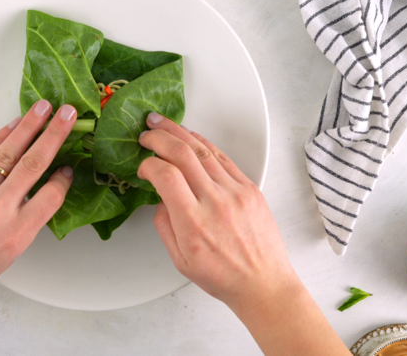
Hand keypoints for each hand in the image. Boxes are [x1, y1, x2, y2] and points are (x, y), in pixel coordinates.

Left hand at [0, 100, 77, 346]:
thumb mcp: (11, 252)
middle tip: (68, 113)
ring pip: (7, 152)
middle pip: (33, 164)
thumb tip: (44, 189)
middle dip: (54, 134)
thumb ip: (29, 219)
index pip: (51, 195)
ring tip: (43, 108)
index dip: (64, 178)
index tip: (71, 165)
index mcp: (17, 233)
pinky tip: (13, 125)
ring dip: (28, 126)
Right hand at [137, 112, 290, 304]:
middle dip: (159, 137)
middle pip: (182, 154)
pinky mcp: (249, 188)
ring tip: (164, 125)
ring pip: (203, 150)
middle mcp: (215, 202)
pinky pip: (223, 158)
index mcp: (193, 223)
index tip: (143, 167)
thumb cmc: (222, 276)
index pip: (165, 176)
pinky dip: (204, 144)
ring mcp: (235, 193)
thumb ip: (164, 225)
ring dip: (180, 133)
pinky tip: (192, 137)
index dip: (148, 164)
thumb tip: (160, 199)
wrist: (263, 282)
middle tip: (146, 132)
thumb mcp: (179, 259)